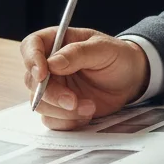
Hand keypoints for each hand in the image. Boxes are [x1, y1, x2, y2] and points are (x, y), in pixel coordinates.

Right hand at [19, 27, 149, 129]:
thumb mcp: (103, 49)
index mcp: (58, 42)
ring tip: (89, 107)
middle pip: (32, 80)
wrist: (131, 79)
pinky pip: (51, 119)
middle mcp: (51, 65)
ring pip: (40, 103)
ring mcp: (54, 87)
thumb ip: (78, 53)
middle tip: (72, 100)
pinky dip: (67, 121)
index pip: (31, 45)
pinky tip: (86, 113)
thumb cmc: (118, 57)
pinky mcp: (60, 107)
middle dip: (52, 94)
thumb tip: (52, 62)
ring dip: (62, 110)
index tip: (42, 74)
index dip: (32, 59)